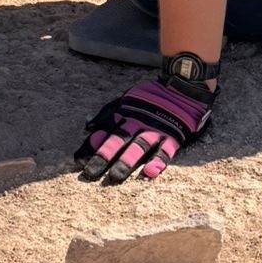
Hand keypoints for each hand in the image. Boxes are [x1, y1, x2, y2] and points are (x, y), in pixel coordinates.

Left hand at [76, 77, 213, 182]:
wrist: (183, 86)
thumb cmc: (151, 96)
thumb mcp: (126, 99)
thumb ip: (108, 113)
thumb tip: (88, 127)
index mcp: (126, 116)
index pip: (105, 132)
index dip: (91, 146)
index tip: (78, 160)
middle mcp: (138, 124)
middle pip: (118, 141)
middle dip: (103, 157)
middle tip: (90, 173)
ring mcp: (156, 131)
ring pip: (139, 147)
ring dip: (127, 162)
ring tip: (115, 176)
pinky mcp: (173, 137)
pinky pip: (166, 151)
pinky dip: (158, 162)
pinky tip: (149, 172)